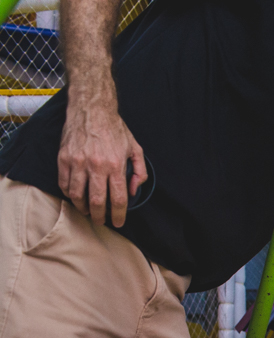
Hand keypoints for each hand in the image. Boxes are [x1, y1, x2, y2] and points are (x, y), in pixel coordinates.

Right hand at [58, 102, 146, 226]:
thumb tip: (133, 191)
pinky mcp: (63, 158)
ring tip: (87, 210)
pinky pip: (64, 183)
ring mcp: (77, 162)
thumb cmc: (115, 129)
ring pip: (77, 195)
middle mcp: (96, 166)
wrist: (92, 109)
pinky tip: (75, 196)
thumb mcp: (135, 148)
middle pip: (96, 202)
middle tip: (101, 221)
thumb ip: (140, 172)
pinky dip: (69, 194)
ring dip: (82, 207)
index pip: (118, 199)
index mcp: (116, 165)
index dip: (118, 215)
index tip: (118, 222)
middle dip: (99, 216)